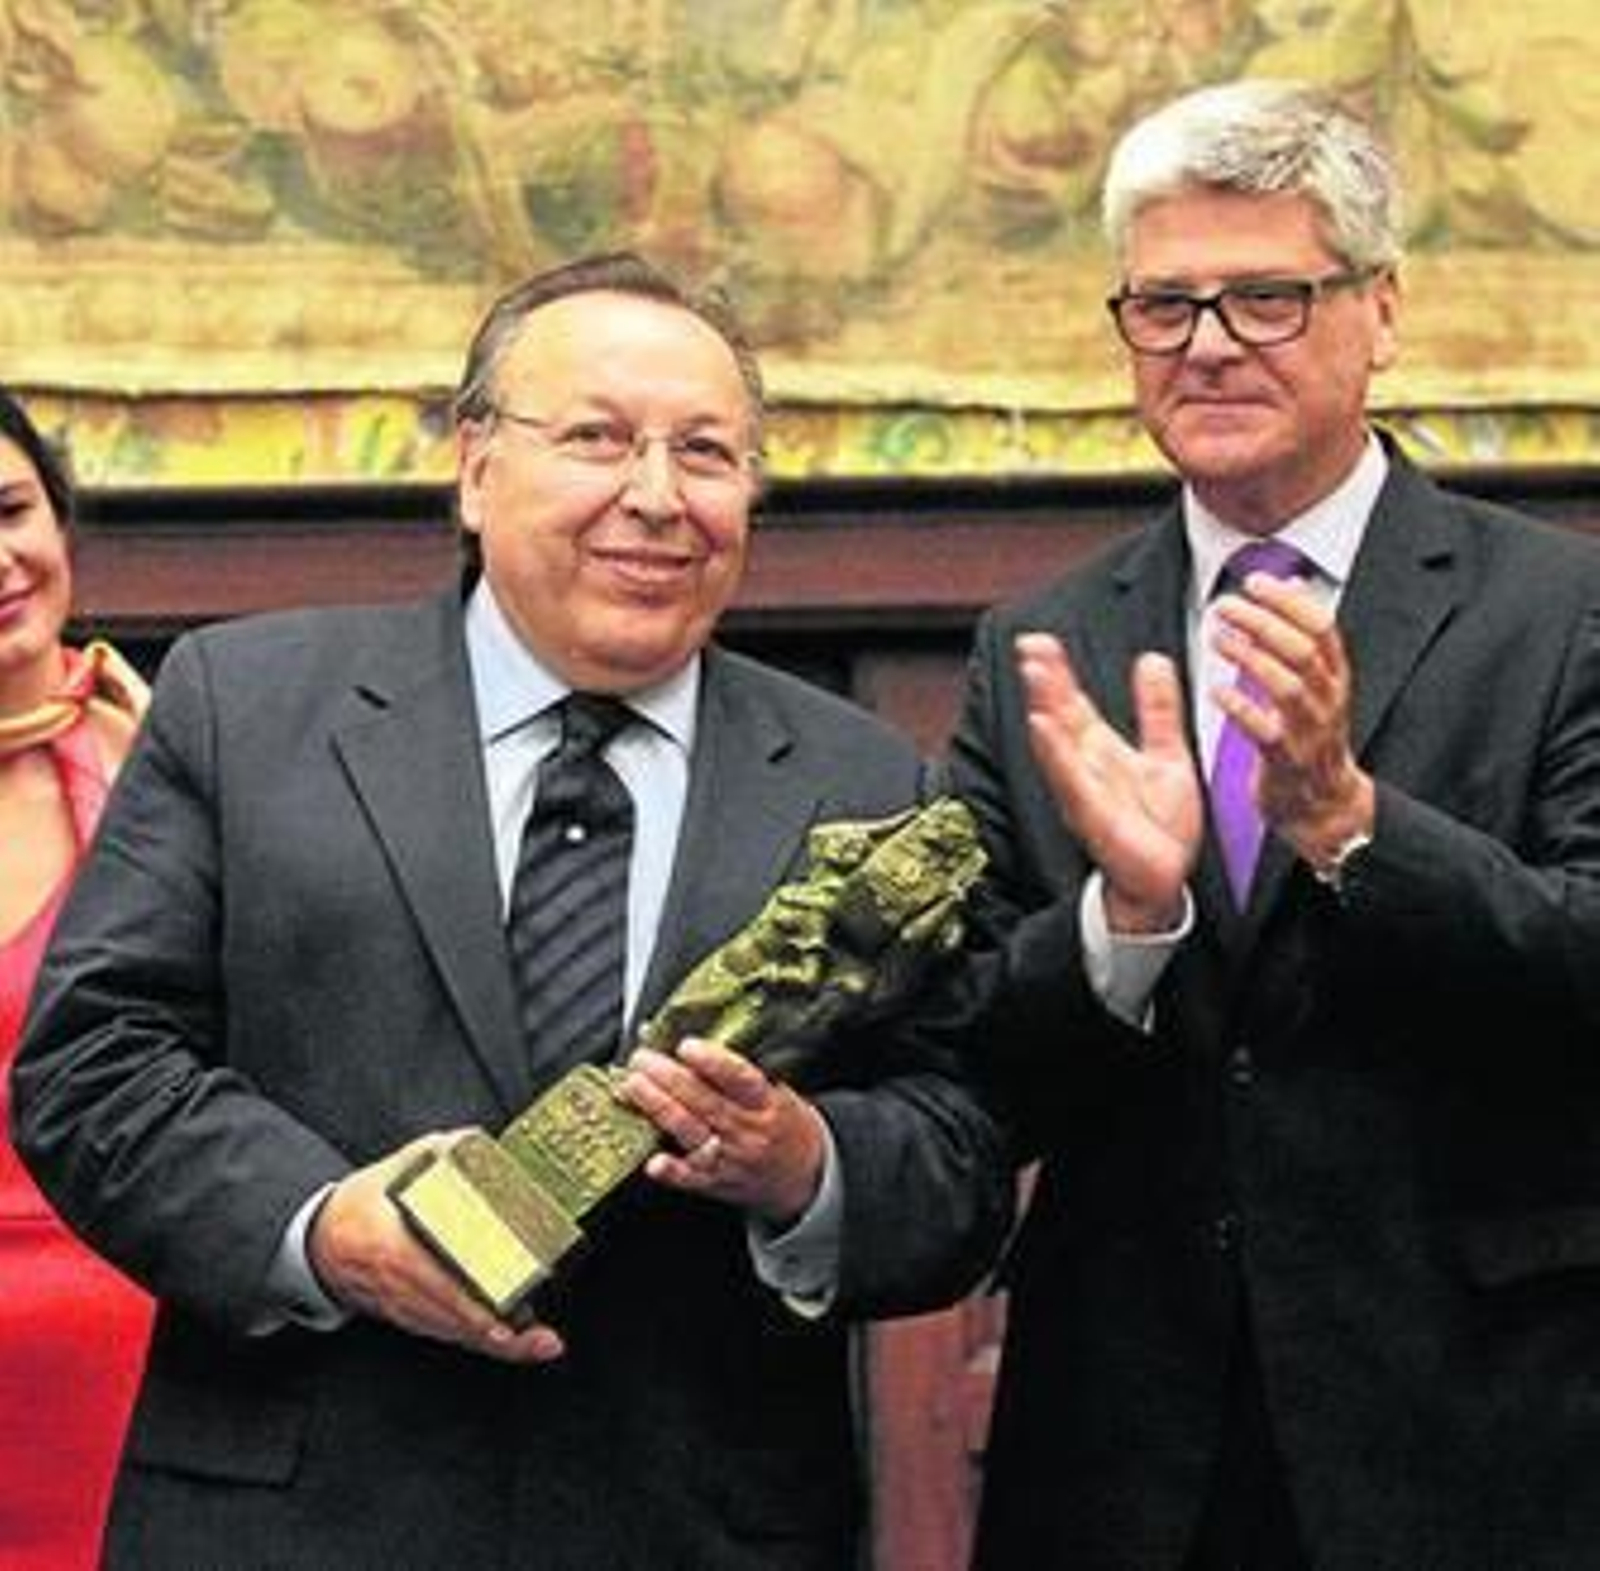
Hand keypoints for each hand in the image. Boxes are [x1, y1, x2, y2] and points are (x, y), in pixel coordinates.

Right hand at [307, 1132, 565, 1364]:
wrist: (319, 1241)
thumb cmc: (357, 1206)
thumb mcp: (394, 1170)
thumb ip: (437, 1153)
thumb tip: (473, 1140)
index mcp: (396, 1250)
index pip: (439, 1285)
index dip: (472, 1307)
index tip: (503, 1319)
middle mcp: (402, 1287)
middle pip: (456, 1320)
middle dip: (501, 1335)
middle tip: (541, 1340)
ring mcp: (405, 1307)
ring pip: (455, 1333)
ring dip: (499, 1343)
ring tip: (538, 1343)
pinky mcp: (409, 1316)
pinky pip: (448, 1332)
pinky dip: (480, 1337)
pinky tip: (514, 1338)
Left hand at [617, 1039, 826, 1225]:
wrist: (806, 1174)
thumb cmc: (784, 1122)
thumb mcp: (776, 1090)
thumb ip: (739, 1071)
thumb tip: (693, 1041)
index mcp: (766, 1102)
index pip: (739, 1078)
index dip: (712, 1062)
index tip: (686, 1045)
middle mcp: (747, 1131)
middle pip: (704, 1102)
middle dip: (668, 1077)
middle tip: (642, 1058)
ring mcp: (730, 1158)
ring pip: (690, 1132)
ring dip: (657, 1107)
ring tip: (632, 1085)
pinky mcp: (715, 1182)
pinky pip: (690, 1178)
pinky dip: (671, 1171)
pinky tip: (652, 1162)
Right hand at [1015, 633, 1201, 930]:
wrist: (1163, 880)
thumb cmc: (1157, 826)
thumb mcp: (1166, 755)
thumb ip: (1157, 710)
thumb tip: (1152, 661)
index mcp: (1099, 751)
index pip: (1072, 703)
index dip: (1057, 672)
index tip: (1040, 641)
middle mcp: (1084, 768)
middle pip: (1059, 716)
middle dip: (1044, 682)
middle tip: (1029, 646)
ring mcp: (1084, 791)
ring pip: (1058, 743)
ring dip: (1044, 707)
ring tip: (1035, 674)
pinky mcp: (1093, 816)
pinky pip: (1071, 780)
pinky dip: (1057, 754)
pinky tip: (1044, 728)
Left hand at [1211, 573, 1373, 863]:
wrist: (1324, 805)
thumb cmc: (1311, 736)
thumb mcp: (1318, 681)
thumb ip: (1303, 633)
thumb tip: (1292, 581)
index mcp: (1336, 676)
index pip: (1321, 626)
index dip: (1288, 601)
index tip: (1254, 582)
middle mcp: (1329, 700)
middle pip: (1302, 649)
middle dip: (1263, 621)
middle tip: (1225, 606)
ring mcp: (1310, 731)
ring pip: (1287, 686)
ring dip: (1251, 658)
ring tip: (1217, 639)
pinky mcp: (1287, 761)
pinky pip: (1266, 731)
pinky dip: (1240, 708)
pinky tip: (1215, 690)